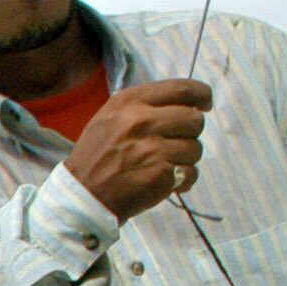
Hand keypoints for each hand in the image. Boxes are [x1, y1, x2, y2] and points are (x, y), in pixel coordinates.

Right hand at [66, 79, 211, 222]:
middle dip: (190, 134)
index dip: (201, 95)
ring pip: (195, 148)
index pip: (183, 89)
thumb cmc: (98, 155)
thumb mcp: (111, 117)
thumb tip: (188, 105)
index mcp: (130, 102)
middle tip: (174, 145)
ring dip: (185, 160)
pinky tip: (165, 183)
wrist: (82, 196)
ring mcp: (152, 148)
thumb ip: (145, 105)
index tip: (204, 105)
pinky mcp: (160, 174)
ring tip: (164, 166)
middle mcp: (141, 120)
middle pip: (194, 120)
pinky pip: (191, 173)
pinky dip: (182, 181)